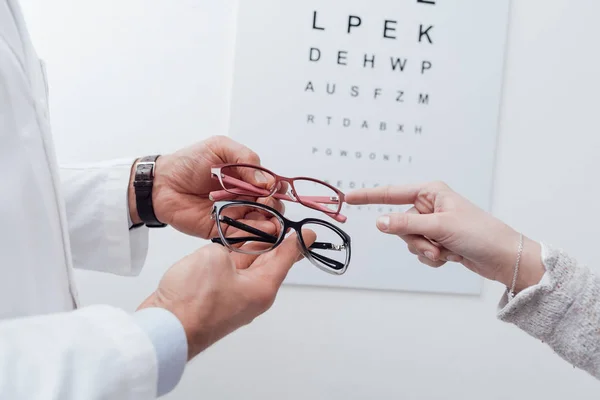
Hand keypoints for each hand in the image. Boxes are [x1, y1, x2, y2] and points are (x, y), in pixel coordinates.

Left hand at [129, 136, 281, 237]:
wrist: (162, 183)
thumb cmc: (189, 162)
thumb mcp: (220, 148)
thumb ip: (246, 159)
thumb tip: (267, 181)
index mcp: (246, 177)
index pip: (272, 185)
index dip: (277, 189)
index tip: (274, 189)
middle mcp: (244, 197)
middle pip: (271, 206)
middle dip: (274, 206)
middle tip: (265, 203)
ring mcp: (235, 214)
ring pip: (261, 222)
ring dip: (269, 222)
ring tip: (268, 220)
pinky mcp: (223, 231)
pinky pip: (243, 235)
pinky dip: (255, 234)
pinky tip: (261, 230)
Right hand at [138, 230, 314, 359]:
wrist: (165, 328)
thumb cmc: (194, 297)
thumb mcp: (216, 258)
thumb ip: (226, 250)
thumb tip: (225, 256)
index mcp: (262, 287)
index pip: (284, 258)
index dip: (296, 242)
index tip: (309, 234)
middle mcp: (252, 295)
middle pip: (267, 262)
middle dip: (274, 242)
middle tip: (283, 225)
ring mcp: (233, 299)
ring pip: (247, 267)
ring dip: (250, 248)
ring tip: (257, 229)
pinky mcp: (214, 300)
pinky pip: (229, 274)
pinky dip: (231, 258)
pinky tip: (228, 247)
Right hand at [346, 181, 544, 292]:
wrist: (503, 258)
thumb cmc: (479, 233)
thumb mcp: (439, 226)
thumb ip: (405, 224)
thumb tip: (379, 222)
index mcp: (430, 192)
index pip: (391, 194)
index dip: (369, 196)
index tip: (348, 197)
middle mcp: (429, 206)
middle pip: (399, 224)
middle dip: (415, 239)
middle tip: (435, 244)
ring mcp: (432, 225)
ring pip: (408, 241)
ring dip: (425, 250)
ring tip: (447, 251)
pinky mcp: (437, 241)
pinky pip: (419, 252)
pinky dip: (431, 257)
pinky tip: (450, 256)